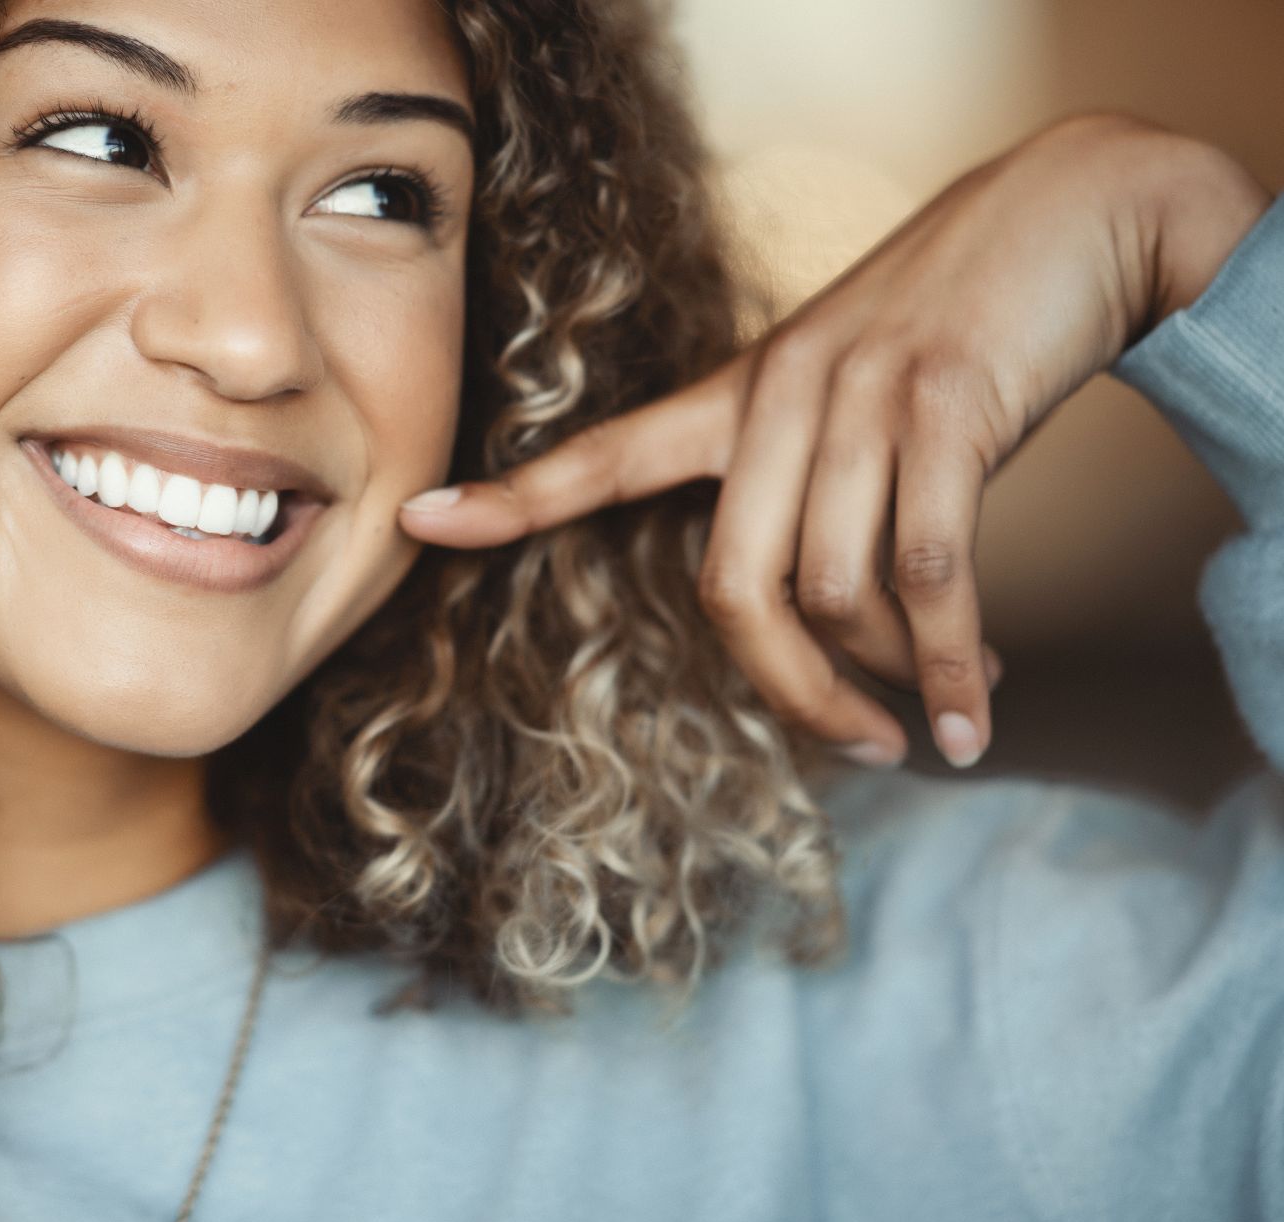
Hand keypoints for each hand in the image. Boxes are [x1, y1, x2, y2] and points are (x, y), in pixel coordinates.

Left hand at [399, 115, 1268, 769]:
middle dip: (792, 689)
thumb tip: (834, 628)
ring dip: (891, 673)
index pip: (606, 453)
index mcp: (739, 393)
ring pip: (832, 591)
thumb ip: (813, 486)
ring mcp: (859, 398)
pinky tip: (975, 713)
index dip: (512, 496)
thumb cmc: (954, 323)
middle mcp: (780, 396)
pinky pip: (930, 574)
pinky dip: (953, 663)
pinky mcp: (946, 409)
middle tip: (858, 741)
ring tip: (945, 703)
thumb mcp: (853, 387)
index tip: (418, 519)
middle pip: (732, 588)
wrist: (1071, 213)